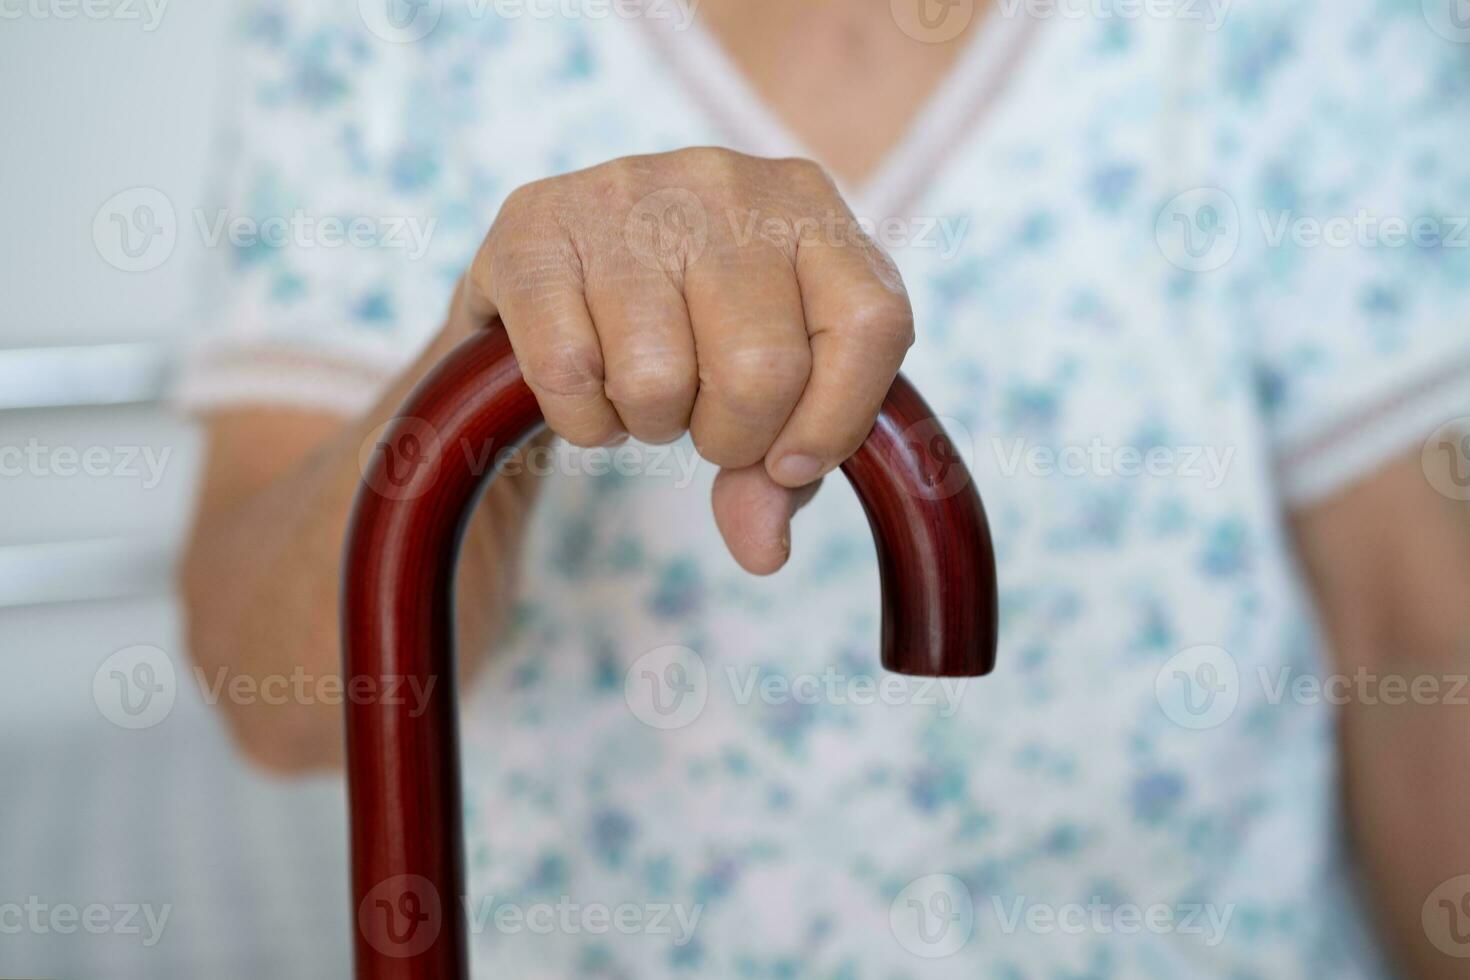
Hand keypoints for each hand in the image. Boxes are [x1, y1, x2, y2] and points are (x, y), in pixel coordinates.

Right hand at [454, 148, 914, 572]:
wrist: (556, 279)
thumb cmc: (690, 333)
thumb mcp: (770, 392)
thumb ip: (785, 476)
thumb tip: (761, 551)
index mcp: (810, 207)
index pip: (870, 325)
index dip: (836, 420)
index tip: (790, 462)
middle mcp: (725, 182)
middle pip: (763, 369)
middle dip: (730, 436)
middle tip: (701, 419)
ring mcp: (625, 191)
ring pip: (657, 380)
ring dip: (648, 424)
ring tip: (641, 385)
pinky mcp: (533, 226)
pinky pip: (568, 374)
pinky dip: (579, 418)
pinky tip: (586, 382)